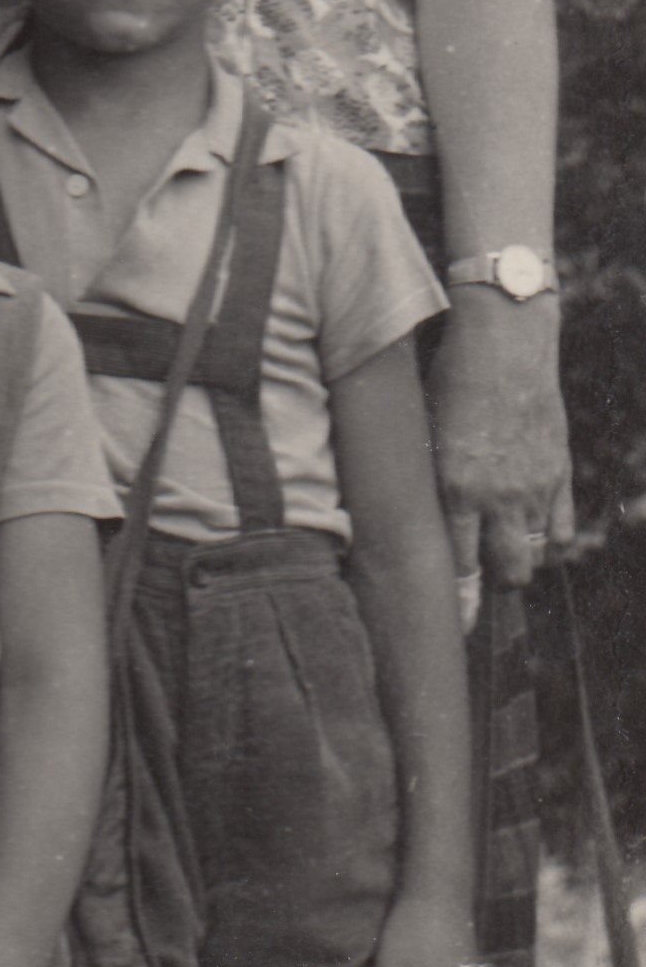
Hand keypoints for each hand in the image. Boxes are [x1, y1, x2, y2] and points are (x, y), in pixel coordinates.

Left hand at [428, 289, 571, 585]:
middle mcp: (498, 497)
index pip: (461, 567)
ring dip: (522, 562)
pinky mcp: (560, 473)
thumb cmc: (449, 379)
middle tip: (485, 580)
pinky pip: (564, 531)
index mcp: (455, 488)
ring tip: (507, 556)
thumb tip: (402, 508)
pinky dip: (552, 541)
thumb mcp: (422, 428)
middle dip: (497, 584)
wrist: (506, 343)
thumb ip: (423, 476)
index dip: (461, 602)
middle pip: (509, 571)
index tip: (457, 623)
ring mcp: (535, 488)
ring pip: (538, 556)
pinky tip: (536, 536)